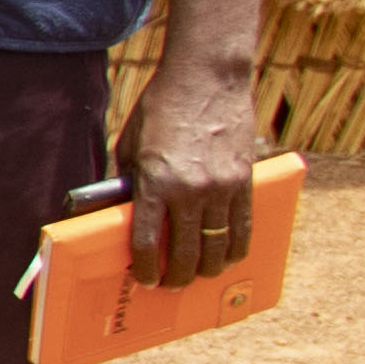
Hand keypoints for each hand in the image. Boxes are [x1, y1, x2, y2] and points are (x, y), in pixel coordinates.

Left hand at [121, 66, 258, 288]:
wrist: (207, 78)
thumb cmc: (161, 108)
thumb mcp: (130, 144)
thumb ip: (127, 181)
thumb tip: (118, 213)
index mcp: (156, 183)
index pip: (147, 242)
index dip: (144, 268)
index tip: (143, 279)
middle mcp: (191, 191)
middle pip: (187, 253)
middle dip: (177, 277)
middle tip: (170, 285)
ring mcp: (223, 188)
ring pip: (219, 247)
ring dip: (208, 268)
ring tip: (197, 274)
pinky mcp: (246, 181)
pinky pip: (244, 228)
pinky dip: (236, 248)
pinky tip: (227, 256)